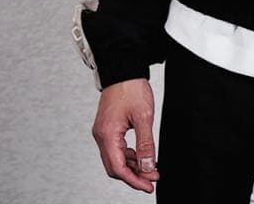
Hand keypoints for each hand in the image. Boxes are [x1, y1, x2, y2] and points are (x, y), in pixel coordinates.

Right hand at [91, 78, 159, 193]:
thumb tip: (148, 167)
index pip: (118, 168)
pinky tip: (141, 156)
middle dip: (134, 175)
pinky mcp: (108, 127)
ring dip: (133, 166)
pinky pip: (116, 148)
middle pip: (115, 166)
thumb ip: (145, 144)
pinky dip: (129, 155)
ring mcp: (103, 132)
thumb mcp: (143, 117)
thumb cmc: (131, 87)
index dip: (134, 180)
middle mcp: (101, 135)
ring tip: (150, 168)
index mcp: (107, 135)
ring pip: (116, 158)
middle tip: (152, 179)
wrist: (123, 68)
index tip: (148, 185)